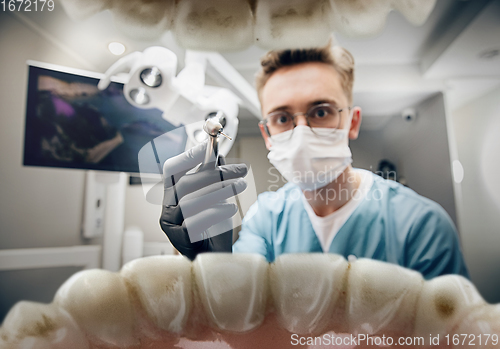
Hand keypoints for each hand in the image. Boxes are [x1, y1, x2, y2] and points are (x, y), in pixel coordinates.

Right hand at [159, 141, 247, 259]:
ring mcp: (170, 225)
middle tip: (241, 171)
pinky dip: (215, 212)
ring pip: (191, 201)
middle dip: (216, 174)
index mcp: (172, 194)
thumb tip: (217, 154)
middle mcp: (167, 208)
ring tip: (241, 186)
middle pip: (185, 184)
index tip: (210, 147)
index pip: (171, 168)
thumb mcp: (215, 198)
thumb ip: (212, 177)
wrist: (215, 259)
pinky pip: (194, 222)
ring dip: (220, 190)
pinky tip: (231, 208)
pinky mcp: (179, 240)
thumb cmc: (213, 228)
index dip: (188, 155)